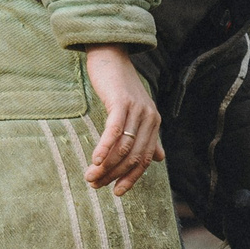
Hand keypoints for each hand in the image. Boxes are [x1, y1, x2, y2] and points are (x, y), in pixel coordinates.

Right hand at [83, 46, 164, 195]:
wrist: (111, 55)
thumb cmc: (120, 86)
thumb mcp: (136, 112)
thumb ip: (148, 136)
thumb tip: (159, 158)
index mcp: (154, 124)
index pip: (145, 159)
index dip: (131, 178)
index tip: (117, 193)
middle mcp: (149, 118)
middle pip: (133, 156)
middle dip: (114, 175)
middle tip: (95, 185)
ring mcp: (137, 110)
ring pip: (123, 147)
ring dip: (105, 166)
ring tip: (89, 177)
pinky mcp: (122, 102)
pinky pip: (114, 131)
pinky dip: (105, 148)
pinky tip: (95, 160)